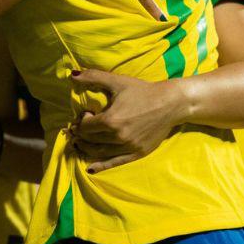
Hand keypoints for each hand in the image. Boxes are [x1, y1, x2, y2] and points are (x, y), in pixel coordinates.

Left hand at [69, 69, 185, 173]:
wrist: (170, 103)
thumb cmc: (143, 91)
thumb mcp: (117, 81)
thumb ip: (93, 77)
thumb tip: (73, 75)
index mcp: (111, 120)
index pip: (85, 126)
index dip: (81, 121)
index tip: (86, 114)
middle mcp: (119, 136)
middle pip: (90, 140)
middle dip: (81, 134)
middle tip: (80, 128)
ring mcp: (128, 147)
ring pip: (99, 152)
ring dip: (86, 148)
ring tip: (80, 143)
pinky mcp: (137, 153)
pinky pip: (115, 162)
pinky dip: (101, 166)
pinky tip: (90, 168)